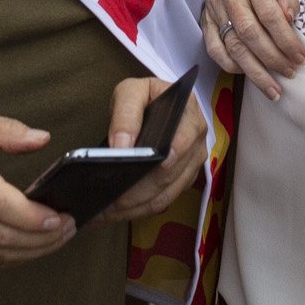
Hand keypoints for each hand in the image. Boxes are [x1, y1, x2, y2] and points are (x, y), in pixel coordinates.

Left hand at [95, 76, 208, 226]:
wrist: (154, 106)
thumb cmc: (143, 98)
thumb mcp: (130, 92)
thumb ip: (125, 114)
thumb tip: (122, 147)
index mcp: (189, 112)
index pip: (184, 135)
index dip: (171, 152)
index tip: (151, 166)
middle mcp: (197, 139)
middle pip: (170, 173)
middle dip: (139, 190)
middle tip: (110, 199)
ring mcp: (192, 163)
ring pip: (165, 194)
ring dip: (136, 206)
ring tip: (107, 211)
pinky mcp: (183, 181)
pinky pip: (163, 201)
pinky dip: (139, 209)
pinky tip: (117, 211)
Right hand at [201, 0, 304, 97]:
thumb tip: (289, 19)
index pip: (269, 13)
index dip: (286, 39)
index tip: (301, 58)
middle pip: (249, 32)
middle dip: (272, 58)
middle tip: (290, 73)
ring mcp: (213, 7)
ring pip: (233, 46)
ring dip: (255, 71)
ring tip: (273, 88)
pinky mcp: (204, 22)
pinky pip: (215, 50)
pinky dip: (232, 66)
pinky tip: (249, 75)